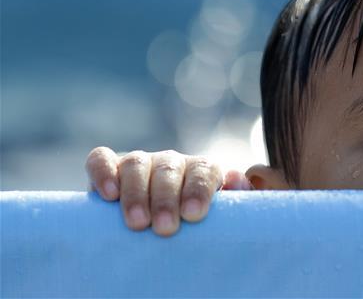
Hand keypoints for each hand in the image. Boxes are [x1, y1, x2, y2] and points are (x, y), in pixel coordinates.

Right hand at [85, 146, 251, 235]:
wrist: (157, 224)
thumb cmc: (192, 224)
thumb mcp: (217, 215)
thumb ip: (234, 198)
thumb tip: (237, 180)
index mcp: (200, 170)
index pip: (203, 170)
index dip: (198, 189)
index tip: (193, 214)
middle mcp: (171, 162)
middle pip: (169, 168)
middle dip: (166, 198)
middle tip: (166, 228)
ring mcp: (140, 162)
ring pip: (137, 164)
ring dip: (136, 193)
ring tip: (138, 222)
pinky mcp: (110, 167)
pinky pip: (101, 159)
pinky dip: (103, 172)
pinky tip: (107, 195)